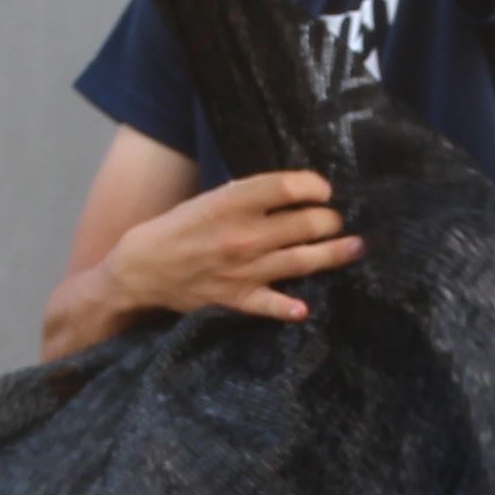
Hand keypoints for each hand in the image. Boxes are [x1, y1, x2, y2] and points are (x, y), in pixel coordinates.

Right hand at [103, 170, 362, 323]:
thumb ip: (244, 196)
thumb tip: (287, 192)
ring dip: (333, 253)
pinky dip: (289, 308)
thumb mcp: (207, 199)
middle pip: (305, 222)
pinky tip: (306, 308)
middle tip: (334, 220)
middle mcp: (242, 234)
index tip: (324, 189)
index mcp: (230, 202)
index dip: (315, 186)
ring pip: (302, 260)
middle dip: (328, 219)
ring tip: (354, 246)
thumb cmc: (175, 229)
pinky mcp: (237, 298)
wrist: (139, 270)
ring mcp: (243, 269)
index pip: (287, 186)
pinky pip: (270, 304)